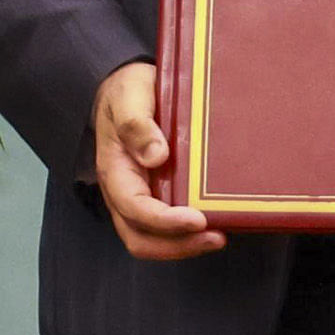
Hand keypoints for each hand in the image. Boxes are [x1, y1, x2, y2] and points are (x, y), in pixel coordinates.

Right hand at [91, 60, 223, 260]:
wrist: (123, 88)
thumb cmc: (126, 92)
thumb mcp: (129, 98)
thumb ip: (138, 125)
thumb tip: (156, 156)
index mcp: (114, 171)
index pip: (135, 208)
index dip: (165, 221)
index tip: (198, 219)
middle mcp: (122, 192)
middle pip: (141, 238)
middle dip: (178, 246)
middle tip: (216, 237)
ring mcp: (137, 198)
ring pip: (153, 240)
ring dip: (185, 245)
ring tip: (220, 235)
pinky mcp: (153, 196)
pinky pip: (164, 228)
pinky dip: (187, 235)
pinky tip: (213, 223)